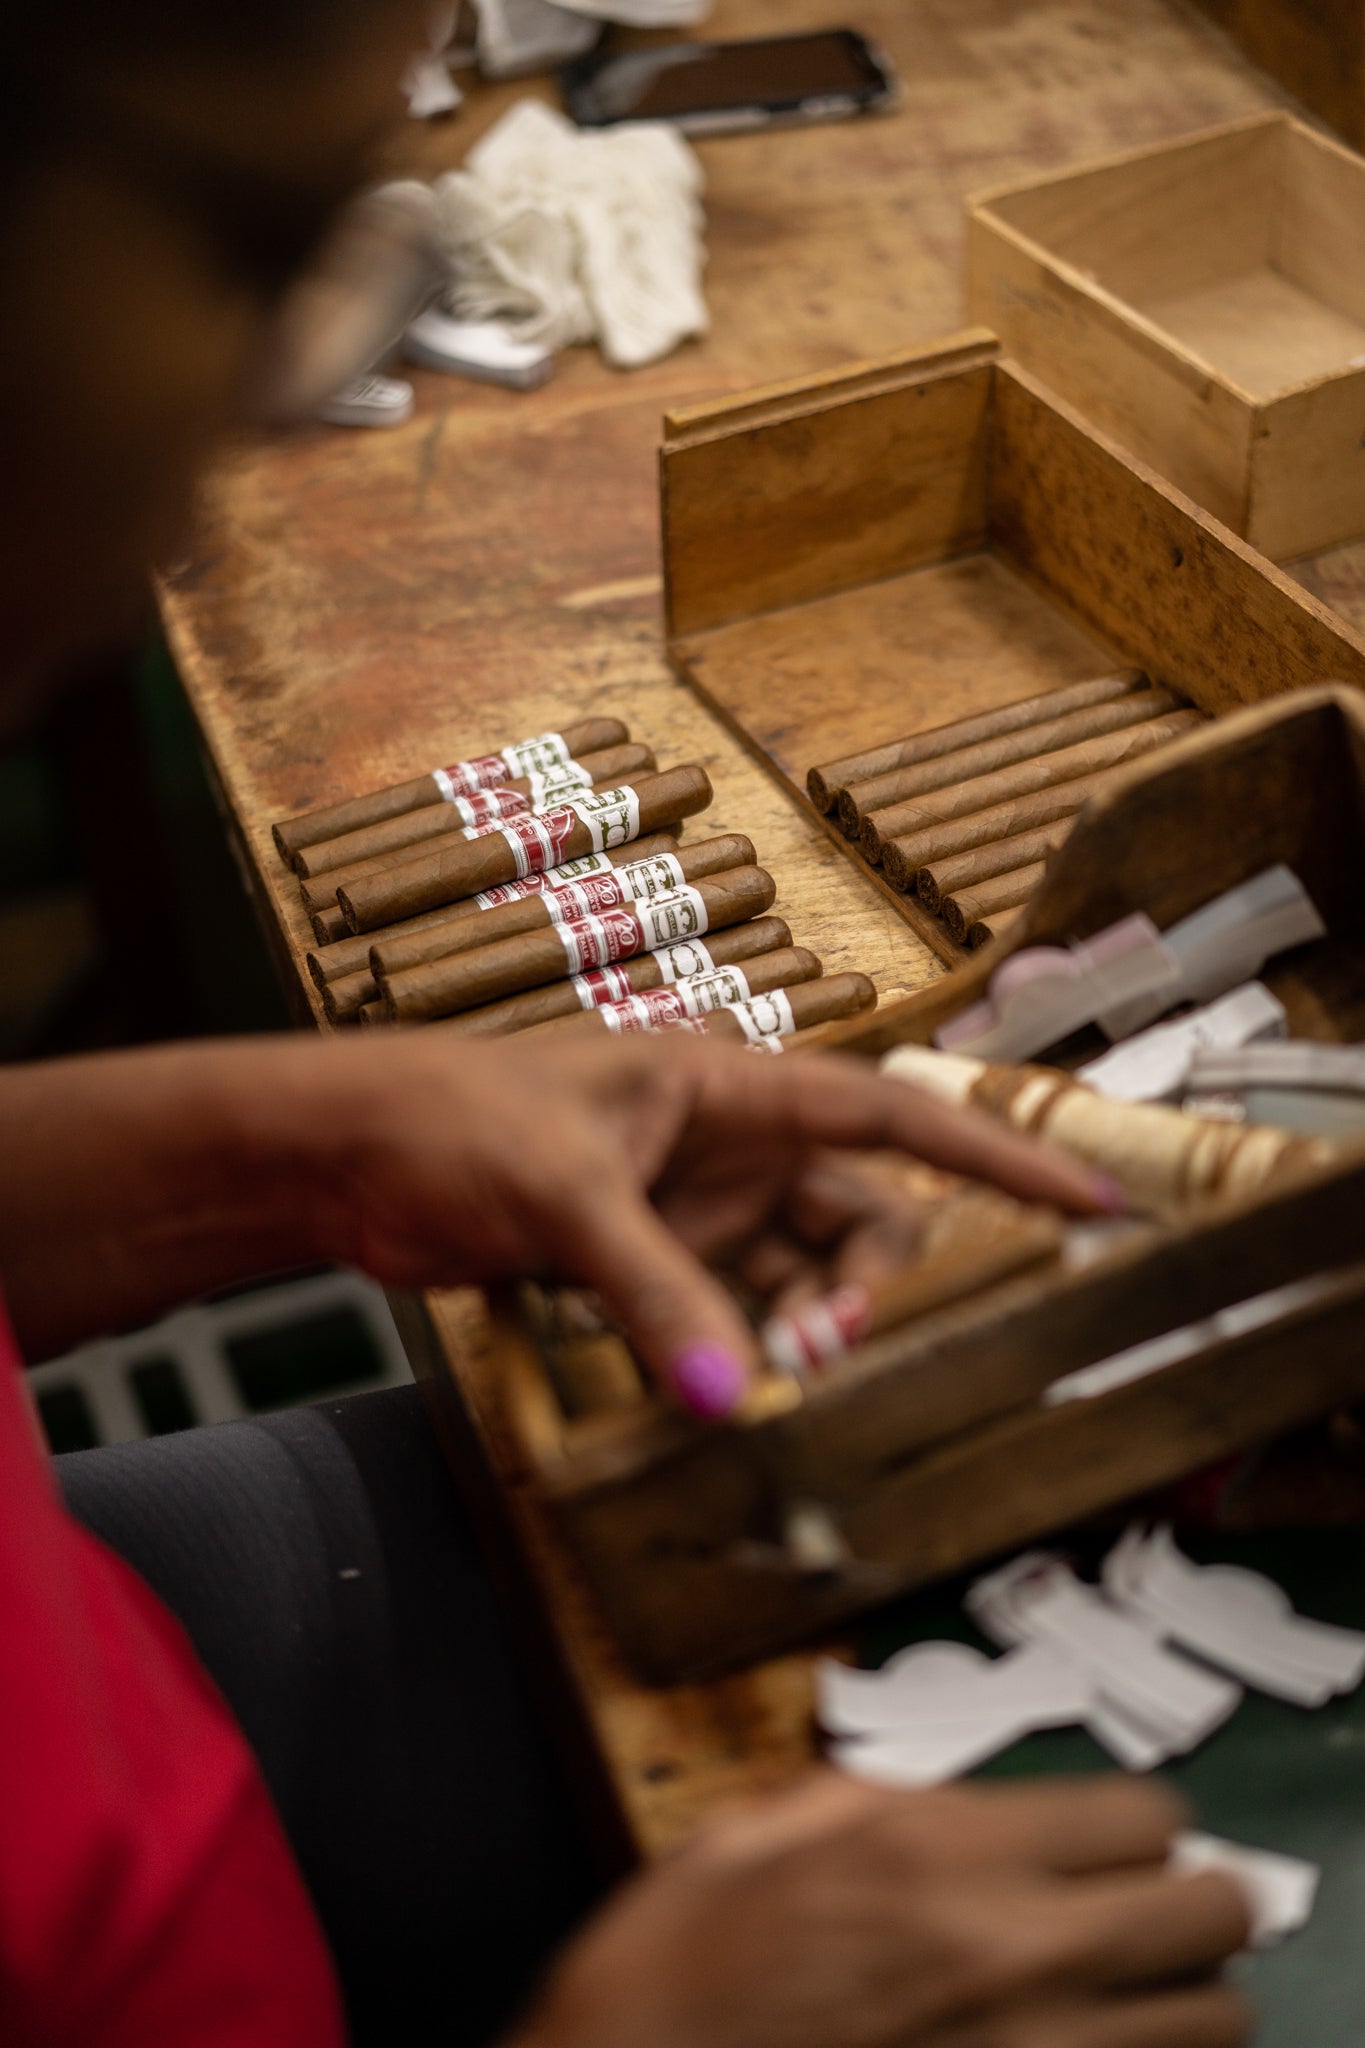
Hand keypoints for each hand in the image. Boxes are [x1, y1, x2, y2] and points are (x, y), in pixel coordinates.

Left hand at [313, 1030, 1119, 1411]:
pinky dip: (743, 1353)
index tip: (1089, 1198)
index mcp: (729, 1086)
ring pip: (802, 1276)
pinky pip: (734, 1313)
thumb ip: (655, 1293)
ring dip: (804, 1331)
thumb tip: (727, 1395)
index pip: (892, 1112)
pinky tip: (724, 1391)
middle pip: (859, 1216)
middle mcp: (728, 1146)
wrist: (347, 1157)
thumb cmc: (448, 1121)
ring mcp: (691, 1208)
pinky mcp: (645, 1261)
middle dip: (864, 1290)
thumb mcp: (565, 1198)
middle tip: (812, 1358)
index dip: (997, 1152)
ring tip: (768, 1380)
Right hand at [515, 1773, 1250, 2047]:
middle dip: (1190, 1901)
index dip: (1134, 1822)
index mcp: (940, 1853)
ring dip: (1177, 2001)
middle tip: (1140, 1907)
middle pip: (1213, 1912)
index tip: (1106, 1836)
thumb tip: (958, 1802)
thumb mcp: (764, 1831)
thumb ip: (883, 1800)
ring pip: (1213, 2025)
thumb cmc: (677, 1966)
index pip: (1146, 1814)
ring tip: (1117, 1995)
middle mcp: (1012, 1955)